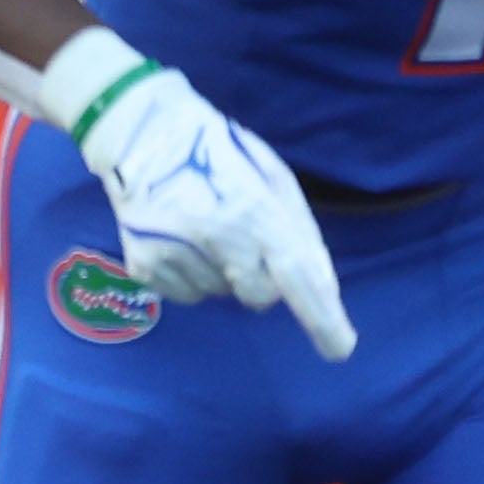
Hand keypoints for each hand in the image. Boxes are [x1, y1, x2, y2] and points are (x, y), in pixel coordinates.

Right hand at [74, 63, 356, 361]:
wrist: (142, 134)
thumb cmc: (219, 155)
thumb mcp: (272, 179)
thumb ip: (299, 232)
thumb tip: (322, 290)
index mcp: (254, 210)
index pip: (297, 275)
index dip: (322, 316)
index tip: (340, 349)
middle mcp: (215, 236)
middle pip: (259, 296)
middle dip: (263, 281)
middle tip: (244, 243)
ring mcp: (175, 253)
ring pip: (221, 295)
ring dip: (223, 274)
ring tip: (203, 230)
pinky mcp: (143, 265)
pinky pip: (187, 295)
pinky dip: (192, 276)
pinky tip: (180, 242)